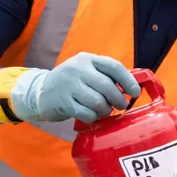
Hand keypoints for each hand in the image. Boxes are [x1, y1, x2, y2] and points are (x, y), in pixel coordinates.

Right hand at [11, 53, 140, 123]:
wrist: (40, 91)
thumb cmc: (72, 83)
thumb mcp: (86, 72)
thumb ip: (105, 76)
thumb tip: (132, 88)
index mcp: (87, 59)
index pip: (113, 66)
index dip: (128, 81)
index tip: (135, 92)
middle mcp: (78, 69)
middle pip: (107, 87)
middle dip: (118, 99)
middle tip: (120, 105)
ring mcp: (69, 85)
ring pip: (98, 102)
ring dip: (105, 110)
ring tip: (104, 110)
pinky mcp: (63, 102)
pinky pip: (87, 113)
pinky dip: (93, 117)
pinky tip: (90, 115)